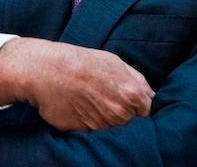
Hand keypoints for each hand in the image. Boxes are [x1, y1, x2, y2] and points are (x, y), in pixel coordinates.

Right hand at [0, 38, 152, 130]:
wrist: (45, 69)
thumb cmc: (80, 62)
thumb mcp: (115, 62)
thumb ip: (137, 82)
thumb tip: (150, 98)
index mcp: (132, 94)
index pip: (149, 113)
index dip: (142, 111)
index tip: (135, 108)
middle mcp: (119, 113)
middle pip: (132, 124)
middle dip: (126, 117)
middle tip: (109, 103)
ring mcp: (102, 125)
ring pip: (113, 131)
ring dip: (107, 123)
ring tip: (93, 104)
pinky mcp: (84, 134)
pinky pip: (94, 134)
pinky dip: (90, 127)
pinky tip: (82, 111)